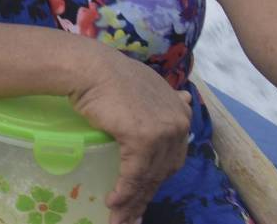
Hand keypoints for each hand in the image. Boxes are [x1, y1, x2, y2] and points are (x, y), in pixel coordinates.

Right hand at [69, 51, 191, 223]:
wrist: (90, 67)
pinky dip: (124, 193)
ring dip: (132, 203)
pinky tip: (113, 204)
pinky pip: (134, 175)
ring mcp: (163, 132)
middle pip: (162, 171)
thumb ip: (165, 98)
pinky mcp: (143, 139)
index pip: (172, 156)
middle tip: (131, 216)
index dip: (156, 178)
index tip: (143, 195)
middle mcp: (177, 124)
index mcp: (180, 112)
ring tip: (119, 220)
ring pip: (148, 177)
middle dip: (146, 197)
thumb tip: (186, 97)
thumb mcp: (147, 85)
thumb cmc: (109, 73)